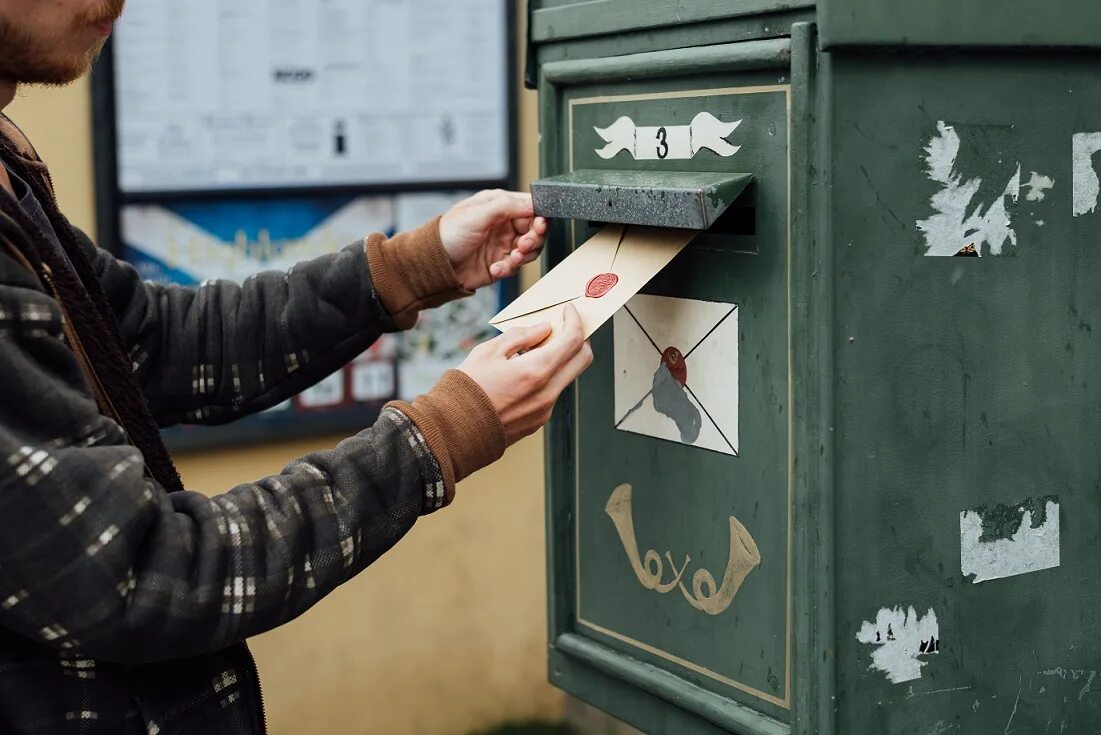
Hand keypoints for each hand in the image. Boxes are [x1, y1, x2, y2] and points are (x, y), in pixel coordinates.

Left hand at [439, 189, 548, 290]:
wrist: (435, 264)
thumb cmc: (448, 234)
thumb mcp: (477, 214)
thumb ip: (506, 206)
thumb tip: (532, 204)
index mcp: (500, 205)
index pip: (531, 207)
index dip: (539, 217)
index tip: (538, 226)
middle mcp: (505, 224)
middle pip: (535, 230)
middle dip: (533, 239)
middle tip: (523, 245)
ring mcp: (504, 244)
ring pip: (530, 250)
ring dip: (523, 256)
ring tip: (512, 259)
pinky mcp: (501, 262)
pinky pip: (516, 267)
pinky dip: (509, 268)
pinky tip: (495, 268)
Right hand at [459, 304, 592, 443]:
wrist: (453, 431)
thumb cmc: (466, 389)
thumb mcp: (489, 351)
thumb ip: (521, 336)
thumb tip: (543, 329)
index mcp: (536, 371)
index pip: (572, 341)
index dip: (574, 321)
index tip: (569, 311)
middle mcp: (547, 393)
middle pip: (582, 360)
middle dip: (579, 339)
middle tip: (566, 327)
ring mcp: (545, 410)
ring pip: (567, 377)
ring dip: (561, 359)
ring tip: (538, 348)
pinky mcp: (538, 421)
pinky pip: (552, 393)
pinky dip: (548, 377)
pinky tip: (527, 372)